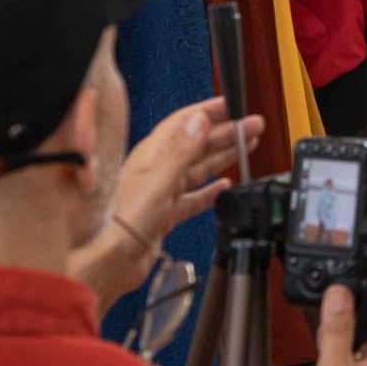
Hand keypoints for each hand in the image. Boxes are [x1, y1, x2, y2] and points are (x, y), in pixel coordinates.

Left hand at [68, 97, 264, 312]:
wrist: (113, 260)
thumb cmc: (123, 222)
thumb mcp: (159, 182)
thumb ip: (182, 151)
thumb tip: (200, 120)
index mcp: (151, 155)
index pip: (184, 122)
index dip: (209, 111)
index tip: (233, 105)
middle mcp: (156, 169)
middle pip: (198, 143)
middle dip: (227, 133)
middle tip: (253, 126)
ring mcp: (162, 191)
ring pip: (200, 168)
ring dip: (223, 156)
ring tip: (246, 146)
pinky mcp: (167, 212)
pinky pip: (195, 196)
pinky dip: (212, 191)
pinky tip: (225, 187)